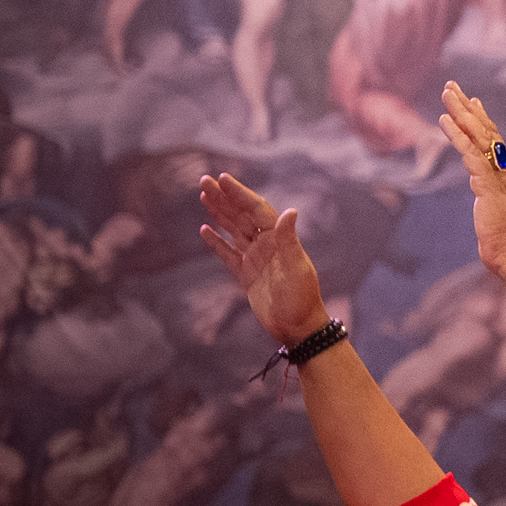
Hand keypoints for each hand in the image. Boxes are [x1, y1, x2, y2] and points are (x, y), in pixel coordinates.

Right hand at [198, 174, 330, 345]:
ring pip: (233, 230)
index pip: (256, 209)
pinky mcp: (246, 275)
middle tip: (204, 180)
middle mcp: (266, 245)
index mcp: (278, 239)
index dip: (239, 193)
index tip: (222, 178)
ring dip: (219, 213)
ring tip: (203, 195)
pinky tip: (204, 229)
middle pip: (241, 215)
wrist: (297, 327)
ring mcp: (255, 259)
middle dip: (224, 197)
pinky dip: (216, 242)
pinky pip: (228, 253)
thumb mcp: (296, 267)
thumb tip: (291, 211)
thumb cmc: (302, 298)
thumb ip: (288, 240)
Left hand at [438, 81, 505, 280]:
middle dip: (468, 108)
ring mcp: (499, 179)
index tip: (474, 101)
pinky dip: (458, 137)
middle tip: (452, 86)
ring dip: (461, 113)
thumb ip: (493, 200)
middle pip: (487, 132)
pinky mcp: (489, 188)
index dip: (483, 120)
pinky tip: (444, 121)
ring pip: (479, 138)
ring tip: (447, 94)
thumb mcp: (499, 215)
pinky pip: (472, 156)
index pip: (495, 142)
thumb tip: (486, 196)